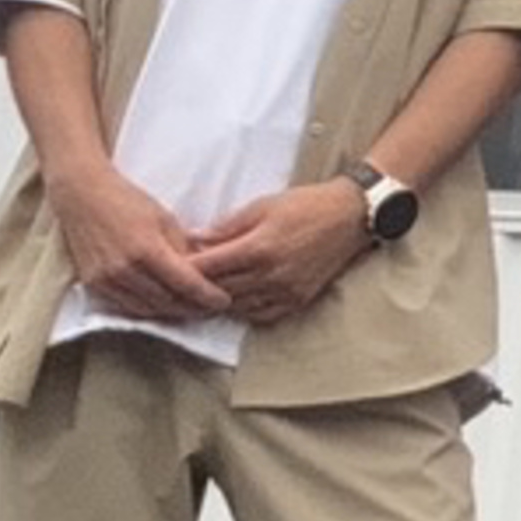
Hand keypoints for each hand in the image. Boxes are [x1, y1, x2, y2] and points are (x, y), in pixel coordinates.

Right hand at [44, 159, 229, 323]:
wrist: (82, 196)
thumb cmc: (127, 201)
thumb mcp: (166, 219)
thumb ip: (185, 249)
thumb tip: (208, 272)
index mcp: (146, 249)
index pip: (185, 284)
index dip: (208, 297)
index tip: (224, 301)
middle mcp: (124, 269)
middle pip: (167, 302)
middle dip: (193, 308)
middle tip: (212, 308)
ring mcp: (105, 280)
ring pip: (147, 309)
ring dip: (172, 313)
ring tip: (192, 310)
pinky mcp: (93, 285)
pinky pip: (126, 307)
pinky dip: (148, 310)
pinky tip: (164, 306)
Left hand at [189, 181, 370, 327]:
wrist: (350, 217)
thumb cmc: (306, 205)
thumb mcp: (262, 206)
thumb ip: (227, 227)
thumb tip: (194, 239)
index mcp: (258, 249)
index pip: (208, 268)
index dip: (185, 269)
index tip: (170, 266)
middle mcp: (270, 275)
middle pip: (218, 291)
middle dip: (195, 288)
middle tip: (178, 283)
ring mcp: (285, 291)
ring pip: (236, 306)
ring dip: (217, 301)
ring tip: (201, 293)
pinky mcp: (297, 300)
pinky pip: (260, 315)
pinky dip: (242, 310)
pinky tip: (234, 301)